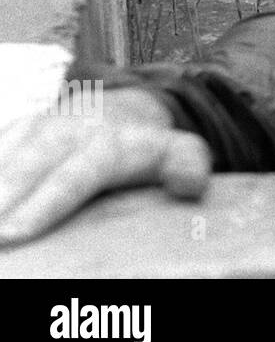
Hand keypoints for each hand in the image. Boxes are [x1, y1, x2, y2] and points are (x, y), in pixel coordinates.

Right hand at [0, 89, 210, 244]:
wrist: (119, 109)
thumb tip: (189, 183)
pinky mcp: (10, 134)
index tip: (14, 232)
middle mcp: (63, 132)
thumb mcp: (177, 150)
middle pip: (26, 165)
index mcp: (106, 142)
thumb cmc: (145, 147)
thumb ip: (188, 164)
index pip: (76, 174)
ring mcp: (30, 130)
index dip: (45, 202)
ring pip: (1, 155)